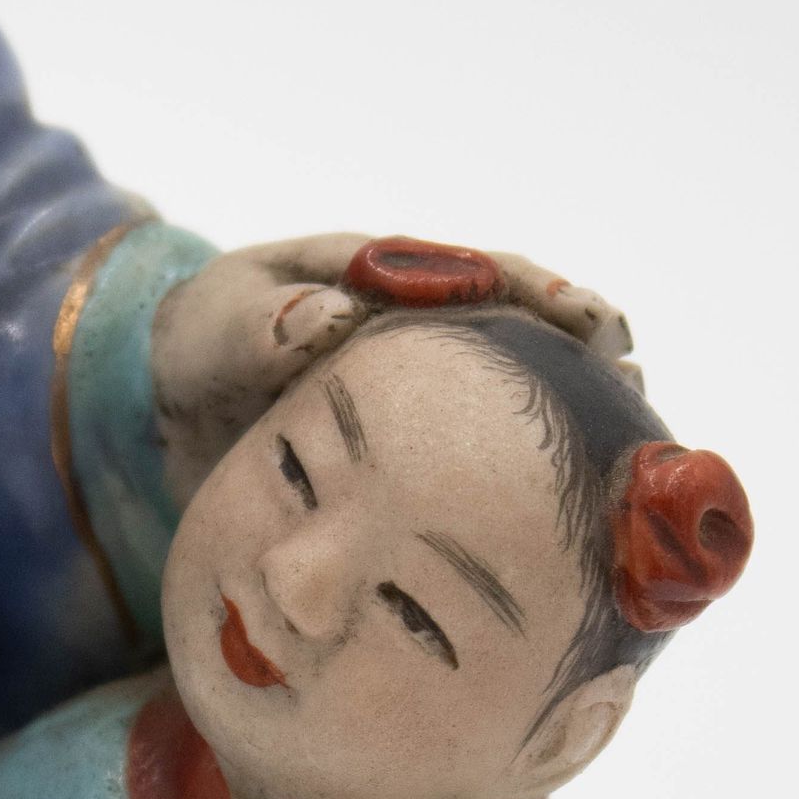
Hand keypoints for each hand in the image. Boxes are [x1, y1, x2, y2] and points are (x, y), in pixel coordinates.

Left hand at [151, 235, 635, 497]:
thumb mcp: (216, 326)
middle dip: (584, 357)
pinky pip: (481, 464)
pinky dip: (522, 483)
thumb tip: (331, 312)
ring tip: (628, 448)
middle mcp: (425, 333)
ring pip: (515, 399)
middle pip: (525, 336)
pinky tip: (566, 523)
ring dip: (570, 417)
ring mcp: (427, 398)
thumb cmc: (199, 348)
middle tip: (632, 387)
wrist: (166, 415)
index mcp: (386, 279)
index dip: (544, 294)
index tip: (592, 321)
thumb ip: (262, 322)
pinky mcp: (418, 457)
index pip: (483, 275)